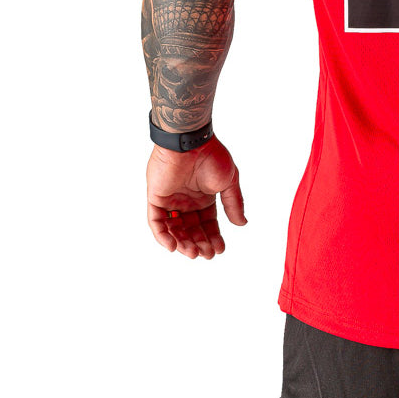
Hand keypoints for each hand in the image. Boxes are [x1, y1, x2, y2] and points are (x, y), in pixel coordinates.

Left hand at [146, 136, 246, 258]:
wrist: (191, 142)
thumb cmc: (212, 157)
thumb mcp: (229, 182)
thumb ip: (233, 203)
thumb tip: (242, 223)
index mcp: (204, 197)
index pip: (208, 223)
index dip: (213, 237)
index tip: (220, 250)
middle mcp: (187, 201)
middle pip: (191, 229)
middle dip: (199, 243)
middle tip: (207, 255)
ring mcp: (171, 200)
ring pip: (174, 229)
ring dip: (182, 243)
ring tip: (193, 253)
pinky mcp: (156, 198)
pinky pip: (156, 222)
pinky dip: (162, 236)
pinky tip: (173, 247)